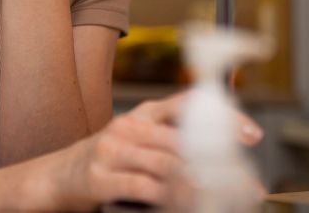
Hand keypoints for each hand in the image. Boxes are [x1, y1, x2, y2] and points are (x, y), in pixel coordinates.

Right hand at [33, 93, 263, 210]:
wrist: (56, 178)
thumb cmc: (106, 163)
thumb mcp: (138, 144)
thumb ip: (170, 144)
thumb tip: (219, 161)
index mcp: (142, 114)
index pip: (188, 106)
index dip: (222, 115)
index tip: (252, 134)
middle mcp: (128, 126)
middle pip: (184, 141)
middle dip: (220, 164)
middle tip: (244, 184)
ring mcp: (111, 150)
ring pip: (167, 164)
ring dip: (198, 185)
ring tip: (220, 199)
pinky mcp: (99, 177)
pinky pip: (143, 187)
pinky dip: (168, 197)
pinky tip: (183, 204)